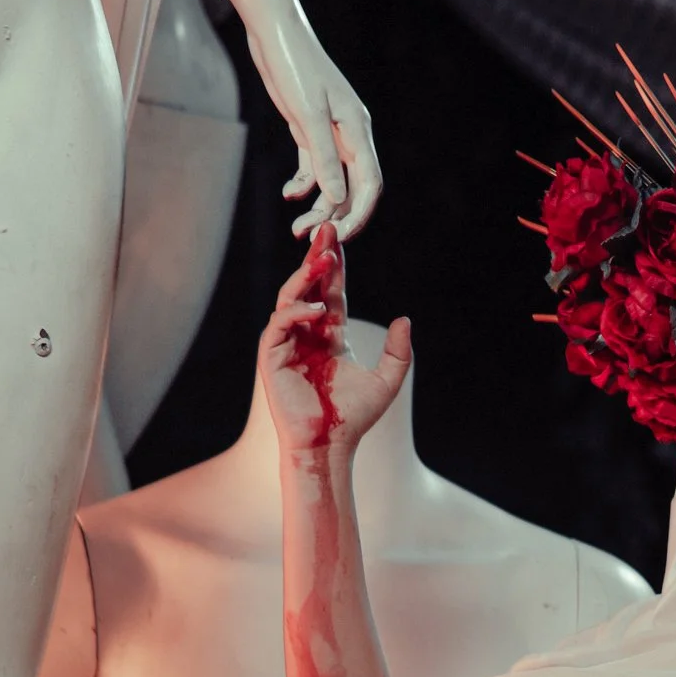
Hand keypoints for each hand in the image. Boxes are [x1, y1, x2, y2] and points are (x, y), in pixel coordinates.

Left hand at [239, 0, 381, 238]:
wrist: (273, 29)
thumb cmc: (293, 64)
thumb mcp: (307, 114)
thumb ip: (324, 157)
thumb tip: (338, 198)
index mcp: (357, 129)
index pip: (369, 184)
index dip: (359, 214)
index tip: (338, 235)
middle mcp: (349, 134)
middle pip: (352, 188)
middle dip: (334, 215)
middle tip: (308, 234)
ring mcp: (330, 132)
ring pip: (332, 181)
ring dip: (317, 205)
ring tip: (296, 225)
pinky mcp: (309, 128)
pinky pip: (313, 167)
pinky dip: (303, 184)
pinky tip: (288, 193)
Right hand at [259, 226, 410, 459]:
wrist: (330, 445)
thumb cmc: (354, 418)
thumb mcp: (386, 381)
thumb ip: (398, 352)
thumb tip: (404, 319)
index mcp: (329, 335)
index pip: (330, 292)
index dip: (335, 266)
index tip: (340, 238)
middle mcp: (306, 334)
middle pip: (308, 286)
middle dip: (316, 258)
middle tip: (326, 231)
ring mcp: (286, 343)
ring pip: (290, 297)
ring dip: (305, 277)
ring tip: (323, 260)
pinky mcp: (271, 356)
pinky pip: (280, 323)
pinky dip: (296, 313)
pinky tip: (317, 311)